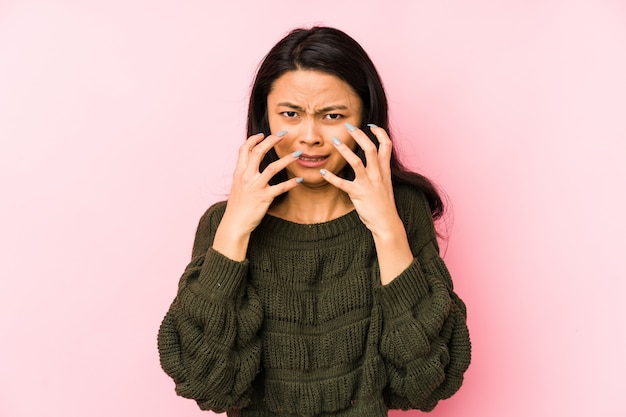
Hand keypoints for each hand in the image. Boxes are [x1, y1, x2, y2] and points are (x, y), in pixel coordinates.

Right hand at [213, 132, 301, 260]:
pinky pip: (280, 188)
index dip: (254, 139)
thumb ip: (244, 173)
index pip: (244, 149)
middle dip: (271, 140)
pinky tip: (299, 179)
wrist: (235, 223)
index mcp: (239, 172)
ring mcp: (255, 187)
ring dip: (286, 159)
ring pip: (272, 167)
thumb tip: (251, 164)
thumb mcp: (237, 185)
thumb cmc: (237, 205)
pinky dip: (291, 183)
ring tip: (298, 153)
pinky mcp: (264, 198)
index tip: (263, 135)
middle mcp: (246, 176)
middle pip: (258, 152)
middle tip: (283, 134)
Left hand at [321, 124, 413, 283]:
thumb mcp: (385, 184)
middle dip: (359, 135)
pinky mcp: (359, 194)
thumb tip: (371, 161)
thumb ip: (379, 171)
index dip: (379, 133)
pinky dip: (332, 177)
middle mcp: (378, 174)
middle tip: (348, 126)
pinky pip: (343, 184)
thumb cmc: (384, 204)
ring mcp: (368, 184)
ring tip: (334, 142)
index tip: (370, 125)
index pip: (386, 145)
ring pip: (357, 162)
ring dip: (345, 150)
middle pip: (370, 148)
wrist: (387, 223)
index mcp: (385, 170)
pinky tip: (323, 172)